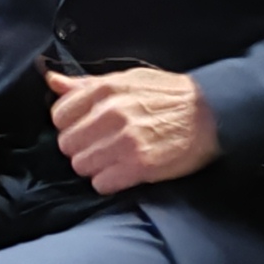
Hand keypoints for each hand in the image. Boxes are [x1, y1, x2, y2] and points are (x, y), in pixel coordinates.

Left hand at [50, 65, 217, 193]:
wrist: (212, 114)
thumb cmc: (169, 96)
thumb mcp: (128, 80)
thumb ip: (87, 84)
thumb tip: (52, 81)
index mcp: (105, 90)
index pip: (59, 115)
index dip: (70, 125)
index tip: (86, 128)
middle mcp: (111, 114)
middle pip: (67, 144)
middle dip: (81, 148)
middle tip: (101, 146)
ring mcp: (124, 141)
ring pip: (81, 166)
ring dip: (95, 167)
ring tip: (114, 159)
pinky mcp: (139, 166)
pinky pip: (101, 184)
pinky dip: (109, 182)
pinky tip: (123, 172)